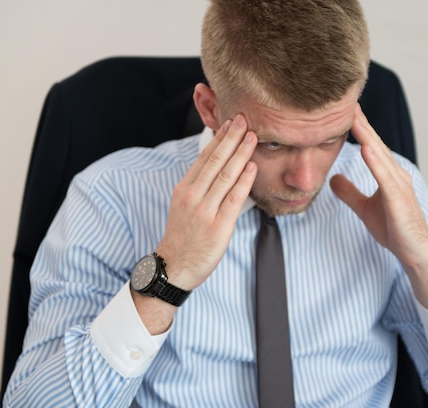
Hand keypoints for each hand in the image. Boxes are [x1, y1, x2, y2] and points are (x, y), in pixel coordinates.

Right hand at [155, 114, 257, 290]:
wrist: (174, 267)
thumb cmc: (183, 237)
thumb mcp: (185, 206)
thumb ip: (200, 187)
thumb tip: (218, 166)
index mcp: (184, 189)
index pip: (204, 157)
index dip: (219, 138)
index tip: (230, 122)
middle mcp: (193, 196)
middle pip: (214, 161)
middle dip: (231, 138)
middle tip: (244, 119)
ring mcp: (205, 211)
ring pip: (225, 176)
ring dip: (240, 154)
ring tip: (252, 137)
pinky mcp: (218, 226)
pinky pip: (233, 199)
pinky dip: (244, 181)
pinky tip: (252, 167)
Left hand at [330, 105, 427, 267]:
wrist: (414, 252)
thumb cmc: (395, 230)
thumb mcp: (364, 208)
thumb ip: (350, 193)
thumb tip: (333, 179)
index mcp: (388, 175)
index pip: (371, 146)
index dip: (358, 128)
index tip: (344, 110)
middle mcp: (395, 175)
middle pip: (375, 144)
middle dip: (362, 123)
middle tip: (348, 101)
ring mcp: (399, 185)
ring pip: (380, 155)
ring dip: (367, 135)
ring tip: (353, 116)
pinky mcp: (398, 199)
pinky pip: (385, 178)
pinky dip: (375, 162)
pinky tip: (365, 148)